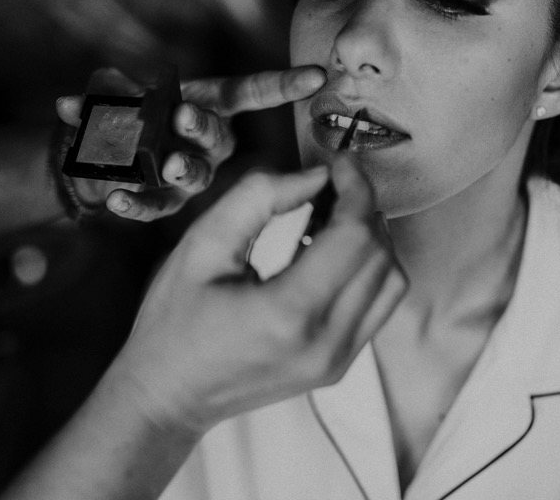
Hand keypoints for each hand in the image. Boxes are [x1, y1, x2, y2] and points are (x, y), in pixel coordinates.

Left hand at [56, 65, 325, 220]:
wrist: (98, 159)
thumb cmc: (124, 117)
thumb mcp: (120, 97)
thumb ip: (106, 95)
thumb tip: (78, 99)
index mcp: (210, 109)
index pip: (252, 93)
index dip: (284, 85)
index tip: (318, 76)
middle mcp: (208, 146)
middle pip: (218, 139)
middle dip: (201, 127)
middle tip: (183, 115)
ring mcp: (187, 178)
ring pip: (194, 177)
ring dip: (180, 169)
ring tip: (166, 164)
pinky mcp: (161, 203)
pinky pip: (153, 206)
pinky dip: (133, 203)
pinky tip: (115, 198)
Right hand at [110, 155, 408, 432]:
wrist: (168, 397)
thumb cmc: (174, 322)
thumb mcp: (203, 245)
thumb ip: (259, 197)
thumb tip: (315, 177)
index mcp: (289, 313)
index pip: (355, 237)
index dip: (356, 189)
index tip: (339, 163)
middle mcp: (326, 342)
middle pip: (380, 256)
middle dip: (362, 208)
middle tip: (328, 185)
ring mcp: (337, 360)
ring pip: (390, 282)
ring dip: (369, 239)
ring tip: (326, 217)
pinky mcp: (338, 366)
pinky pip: (377, 306)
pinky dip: (364, 269)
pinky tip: (326, 251)